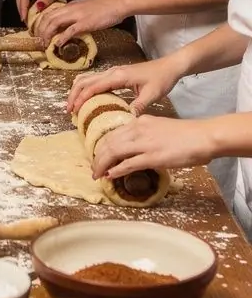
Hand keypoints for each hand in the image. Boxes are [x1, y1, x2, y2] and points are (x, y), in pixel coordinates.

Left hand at [36, 0, 129, 47]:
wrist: (118, 3)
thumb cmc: (105, 7)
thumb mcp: (85, 10)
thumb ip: (75, 17)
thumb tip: (67, 28)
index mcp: (70, 6)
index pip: (49, 13)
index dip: (40, 23)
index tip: (37, 33)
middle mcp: (70, 9)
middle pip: (47, 18)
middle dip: (39, 30)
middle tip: (37, 41)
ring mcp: (77, 15)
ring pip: (54, 22)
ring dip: (47, 34)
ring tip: (44, 44)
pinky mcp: (85, 23)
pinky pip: (70, 30)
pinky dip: (61, 38)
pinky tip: (58, 44)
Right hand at [67, 56, 182, 117]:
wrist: (169, 66)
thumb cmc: (161, 79)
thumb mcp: (152, 95)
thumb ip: (138, 106)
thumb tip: (126, 121)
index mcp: (118, 76)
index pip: (93, 87)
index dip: (81, 98)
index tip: (73, 110)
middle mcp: (112, 72)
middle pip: (85, 81)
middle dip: (74, 95)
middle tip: (69, 111)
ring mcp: (113, 72)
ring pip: (87, 78)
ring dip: (78, 91)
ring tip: (74, 106)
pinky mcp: (115, 74)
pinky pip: (95, 80)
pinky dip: (86, 88)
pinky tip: (86, 99)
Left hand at [92, 115, 217, 180]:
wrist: (203, 136)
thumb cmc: (186, 134)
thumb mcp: (159, 127)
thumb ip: (144, 135)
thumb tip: (134, 148)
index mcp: (139, 122)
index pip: (113, 134)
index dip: (102, 147)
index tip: (98, 157)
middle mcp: (138, 129)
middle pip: (108, 143)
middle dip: (97, 157)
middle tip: (94, 169)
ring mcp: (145, 143)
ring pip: (114, 152)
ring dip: (102, 164)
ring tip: (97, 174)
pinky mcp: (153, 157)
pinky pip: (128, 164)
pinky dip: (116, 170)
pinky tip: (110, 176)